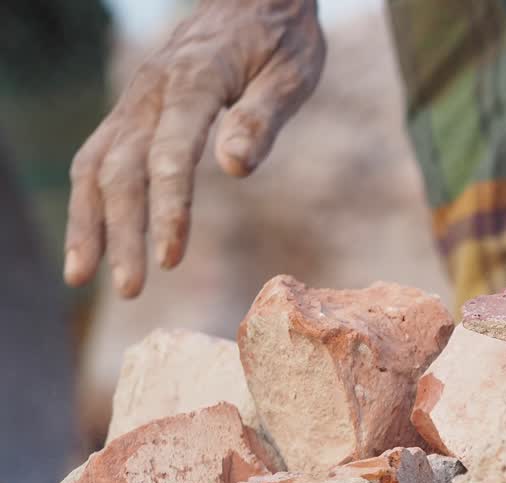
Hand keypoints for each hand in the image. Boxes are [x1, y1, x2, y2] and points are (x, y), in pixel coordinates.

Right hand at [65, 0, 325, 296]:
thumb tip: (235, 168)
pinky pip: (97, 156)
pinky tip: (88, 242)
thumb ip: (262, 118)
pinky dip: (87, 201)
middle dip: (123, 233)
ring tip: (84, 278)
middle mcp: (152, 92)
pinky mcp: (133, 109)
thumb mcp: (291, 74)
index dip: (168, 209)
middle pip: (123, 169)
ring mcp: (135, 100)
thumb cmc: (282, 38)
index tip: (170, 259)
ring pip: (96, 164)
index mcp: (194, 82)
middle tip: (130, 290)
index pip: (170, 154)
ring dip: (88, 223)